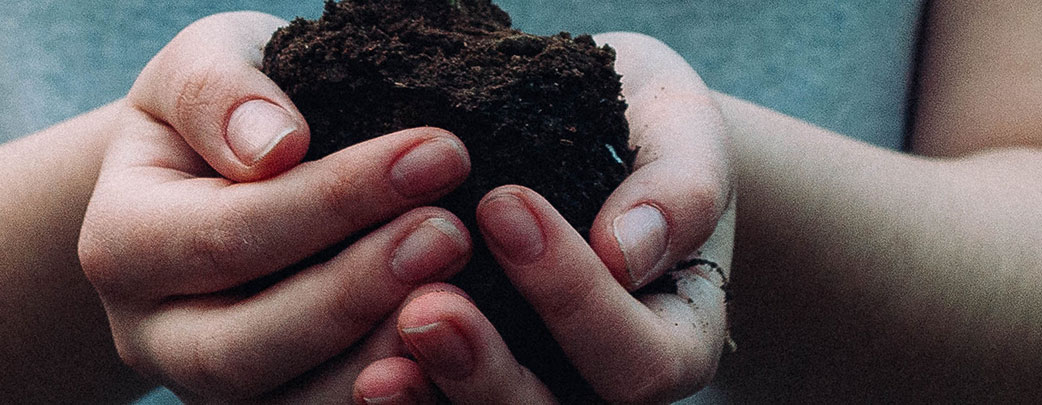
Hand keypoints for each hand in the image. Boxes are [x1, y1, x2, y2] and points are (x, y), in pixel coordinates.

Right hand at [75, 12, 475, 400]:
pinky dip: (391, 394)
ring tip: (460, 294)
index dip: (337, 198)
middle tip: (451, 234)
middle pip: (243, 344)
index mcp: (119, 243)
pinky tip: (453, 349)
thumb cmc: (226, 110)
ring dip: (380, 358)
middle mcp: (151, 335)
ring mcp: (208, 389)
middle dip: (355, 291)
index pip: (229, 233)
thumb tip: (275, 146)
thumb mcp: (206, 63)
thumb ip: (220, 92)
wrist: (222, 174)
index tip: (438, 152)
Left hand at [352, 32, 735, 403]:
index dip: (574, 297)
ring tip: (377, 369)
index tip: (504, 204)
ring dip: (433, 401)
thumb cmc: (645, 129)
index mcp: (675, 341)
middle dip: (487, 371)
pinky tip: (360, 374)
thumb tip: (626, 252)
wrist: (590, 128)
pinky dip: (402, 398)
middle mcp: (602, 386)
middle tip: (427, 307)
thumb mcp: (681, 133)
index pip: (639, 360)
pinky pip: (435, 404)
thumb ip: (679, 191)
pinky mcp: (466, 379)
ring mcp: (532, 389)